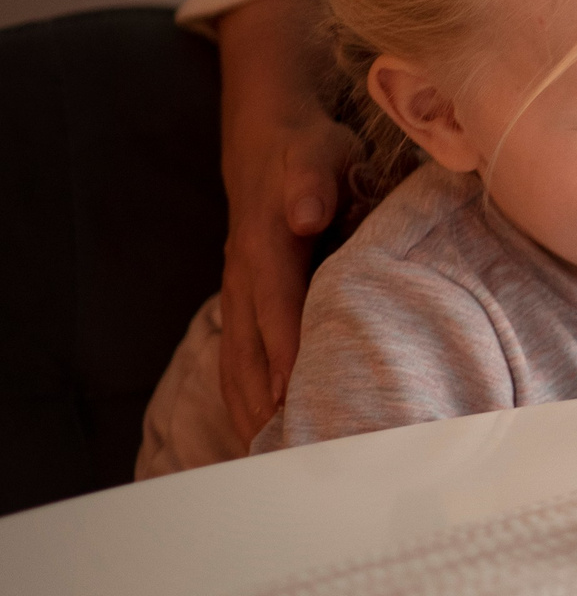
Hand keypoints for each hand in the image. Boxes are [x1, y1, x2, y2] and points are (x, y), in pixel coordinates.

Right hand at [214, 0, 360, 440]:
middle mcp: (247, 274)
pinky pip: (237, 354)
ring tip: (267, 456)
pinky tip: (256, 430)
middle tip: (285, 448)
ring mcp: (239, 290)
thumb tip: (305, 214)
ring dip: (249, 405)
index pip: (277, 306)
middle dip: (265, 396)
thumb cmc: (311, 151)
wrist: (269, 139)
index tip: (291, 394)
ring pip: (238, 356)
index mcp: (270, 244)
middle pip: (251, 345)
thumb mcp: (320, 151)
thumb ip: (315, 183)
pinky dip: (242, 394)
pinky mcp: (242, 300)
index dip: (285, 350)